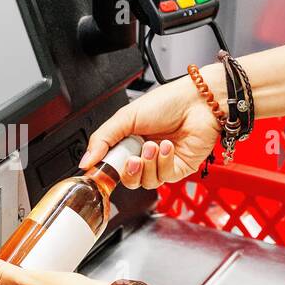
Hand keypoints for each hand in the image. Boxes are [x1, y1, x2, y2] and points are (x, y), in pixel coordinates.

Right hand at [78, 65, 222, 189]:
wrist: (199, 102)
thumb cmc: (167, 102)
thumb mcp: (126, 117)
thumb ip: (103, 139)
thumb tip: (85, 160)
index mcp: (129, 141)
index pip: (112, 165)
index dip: (107, 170)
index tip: (101, 169)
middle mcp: (145, 154)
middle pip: (128, 179)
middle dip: (129, 171)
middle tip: (132, 157)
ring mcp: (162, 163)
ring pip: (146, 181)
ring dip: (149, 164)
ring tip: (154, 145)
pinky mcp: (179, 169)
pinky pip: (165, 177)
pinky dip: (164, 162)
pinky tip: (168, 147)